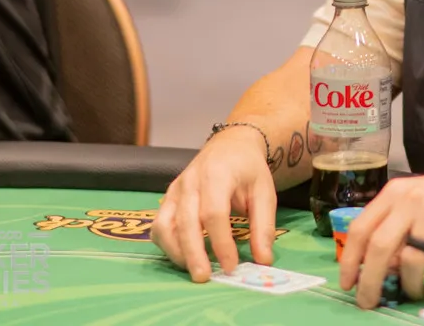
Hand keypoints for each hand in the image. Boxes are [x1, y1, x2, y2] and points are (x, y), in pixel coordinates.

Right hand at [151, 127, 278, 281]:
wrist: (230, 145)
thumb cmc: (248, 169)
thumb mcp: (264, 191)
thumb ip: (263, 226)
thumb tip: (263, 260)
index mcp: (217, 174)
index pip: (214, 213)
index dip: (221, 243)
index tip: (231, 266)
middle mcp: (190, 181)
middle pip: (185, 222)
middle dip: (193, 254)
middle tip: (204, 278)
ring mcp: (175, 190)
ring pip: (164, 226)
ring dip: (176, 252)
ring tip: (195, 270)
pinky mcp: (167, 199)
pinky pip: (159, 226)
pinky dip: (167, 245)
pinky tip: (184, 256)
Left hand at [338, 158, 423, 308]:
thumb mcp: (421, 200)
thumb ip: (399, 225)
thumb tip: (378, 266)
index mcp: (396, 192)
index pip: (361, 227)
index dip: (349, 260)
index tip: (346, 283)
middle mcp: (412, 199)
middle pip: (378, 247)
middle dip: (368, 281)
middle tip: (368, 302)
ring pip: (409, 260)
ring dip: (408, 285)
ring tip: (414, 292)